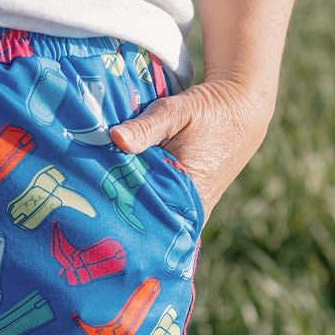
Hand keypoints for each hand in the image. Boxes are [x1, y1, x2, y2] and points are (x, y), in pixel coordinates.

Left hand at [108, 77, 273, 227]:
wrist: (242, 110)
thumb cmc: (208, 111)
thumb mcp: (176, 111)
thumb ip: (145, 127)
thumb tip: (115, 137)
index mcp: (191, 192)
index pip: (151, 219)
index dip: (123, 222)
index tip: (97, 221)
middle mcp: (194, 207)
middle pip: (153, 225)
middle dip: (124, 224)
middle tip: (91, 221)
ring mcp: (195, 208)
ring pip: (159, 220)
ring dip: (134, 216)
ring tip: (100, 216)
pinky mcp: (193, 201)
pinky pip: (166, 212)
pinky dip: (147, 207)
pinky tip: (120, 205)